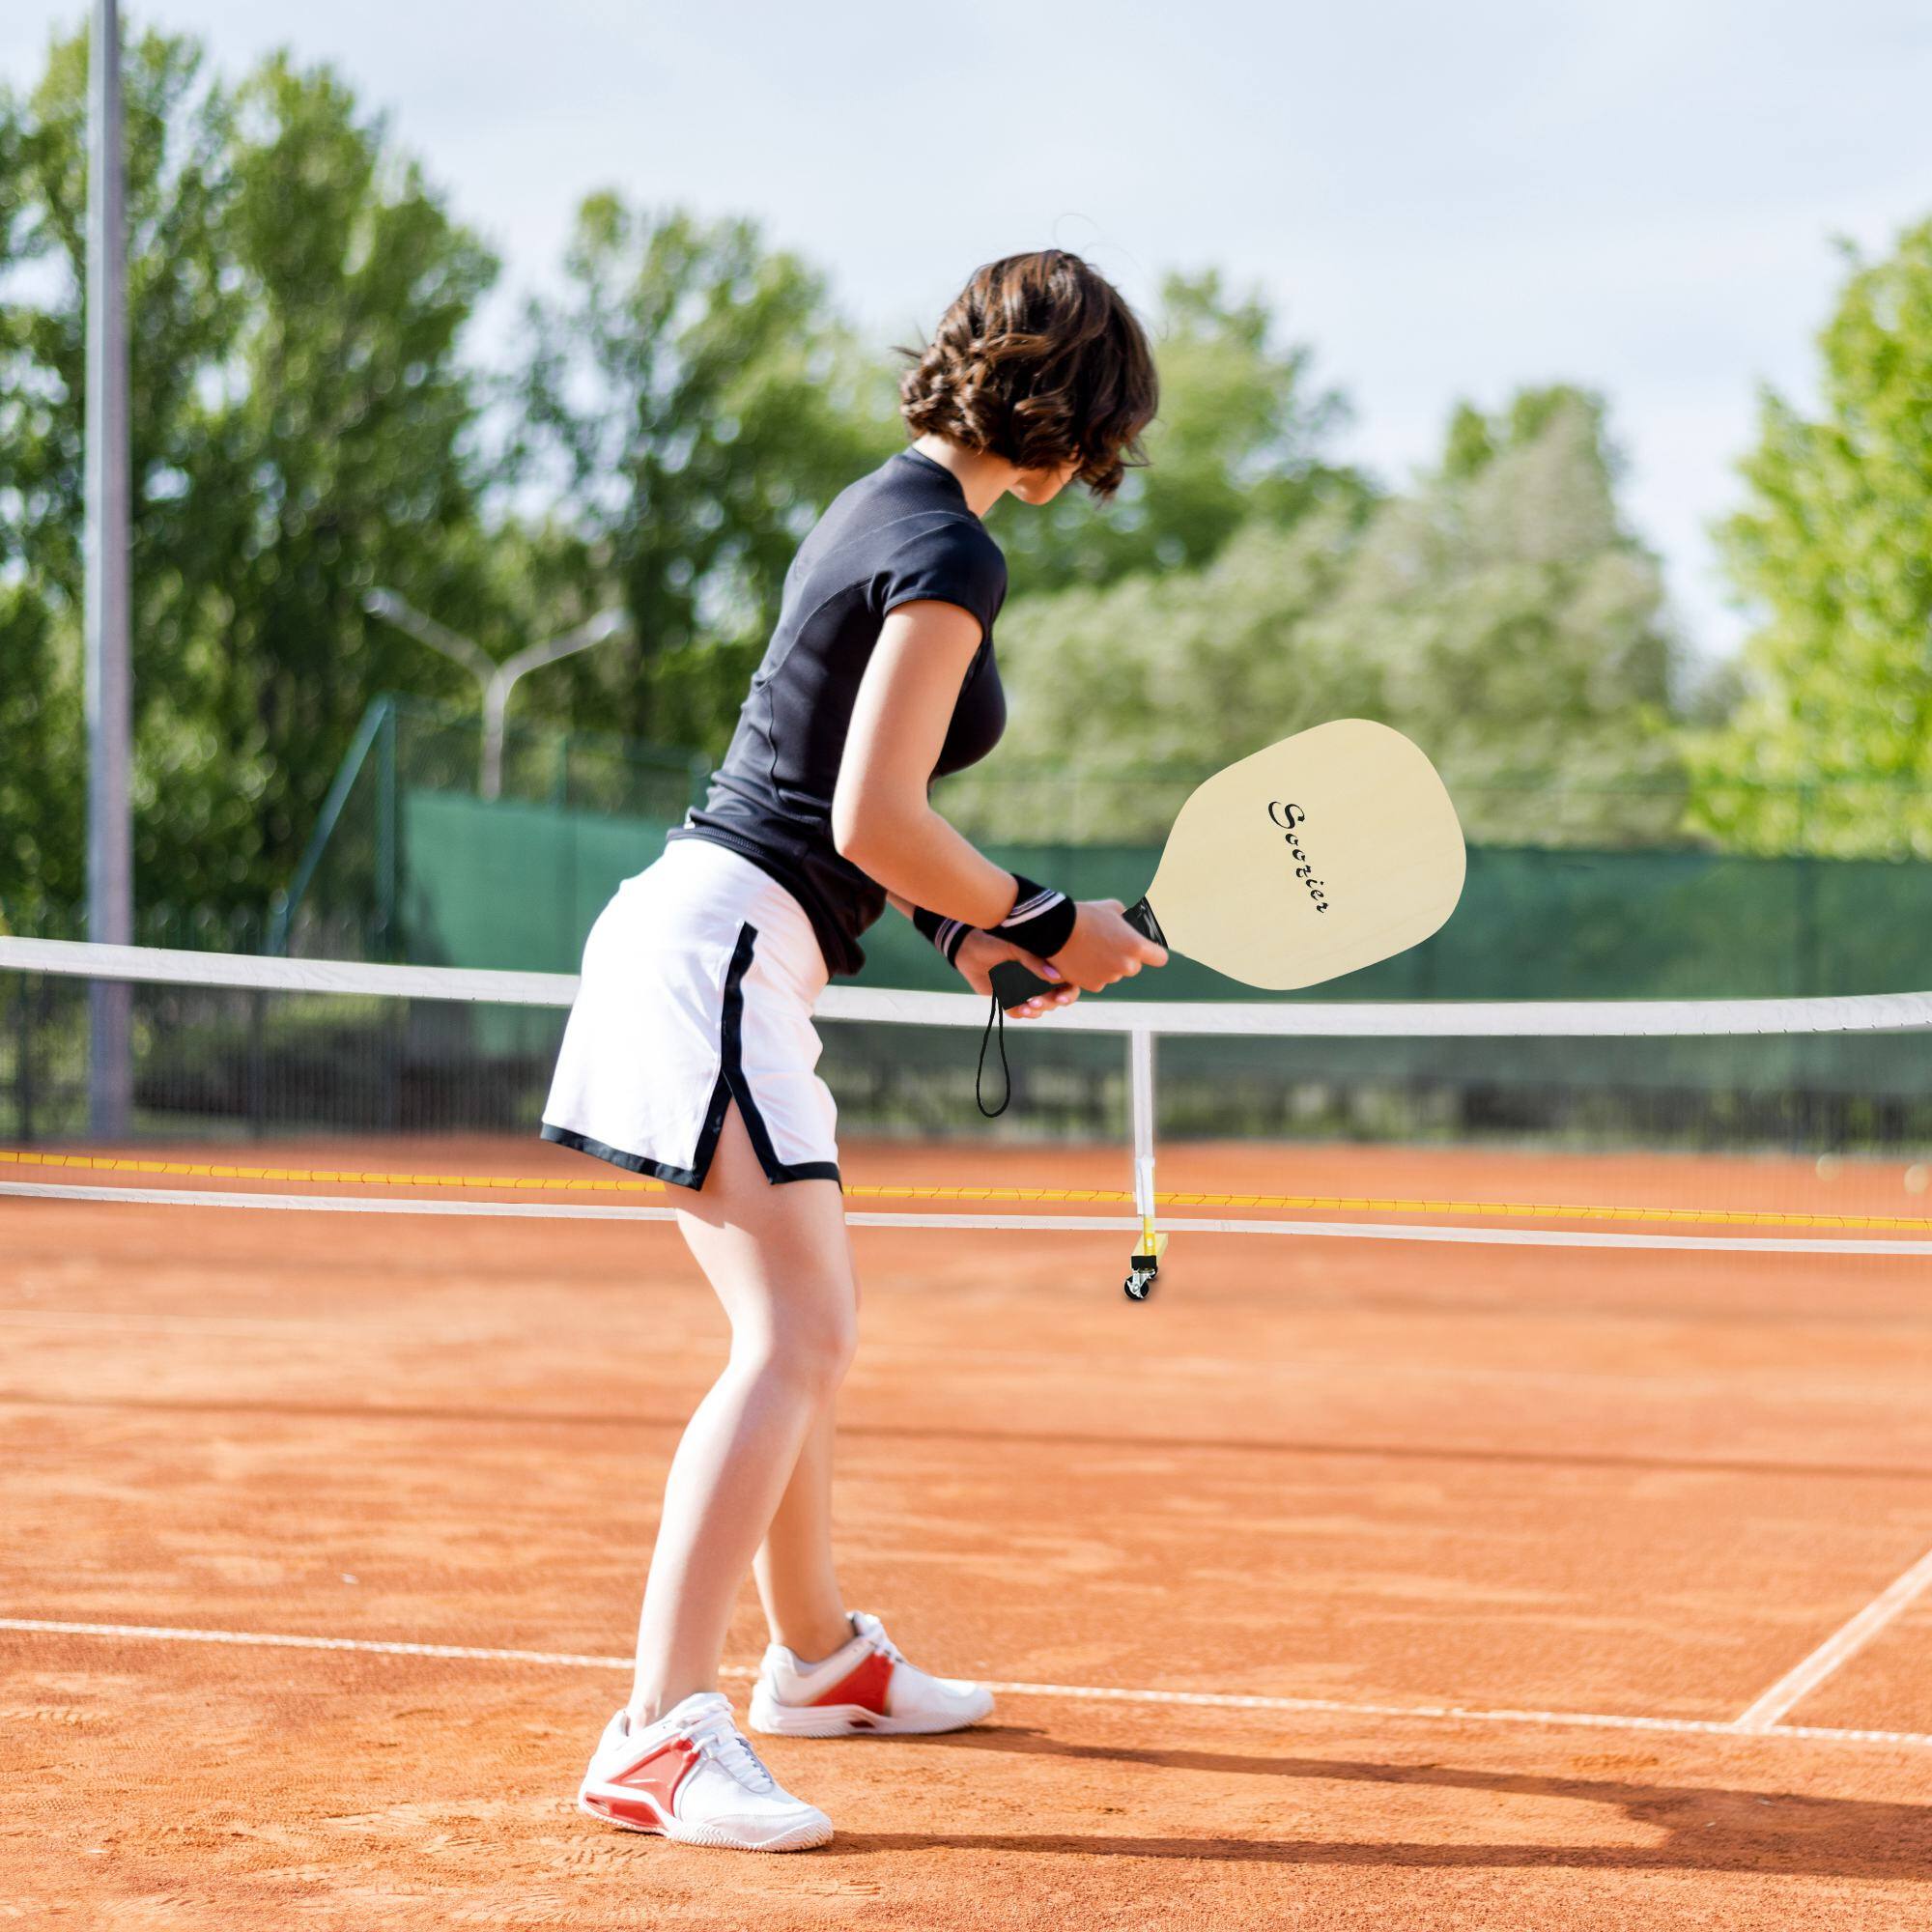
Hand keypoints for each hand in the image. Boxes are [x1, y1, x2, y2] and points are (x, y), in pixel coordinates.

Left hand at [954, 929, 1079, 1017]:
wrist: (968, 947)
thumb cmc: (996, 940)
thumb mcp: (1017, 947)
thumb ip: (1036, 961)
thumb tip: (1057, 976)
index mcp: (1048, 963)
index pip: (1069, 982)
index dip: (1069, 993)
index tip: (1060, 998)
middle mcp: (1039, 979)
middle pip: (1056, 1000)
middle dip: (1050, 1003)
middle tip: (1036, 1001)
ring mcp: (1025, 990)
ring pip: (1039, 1009)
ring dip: (1036, 1011)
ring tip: (1027, 1006)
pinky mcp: (1009, 999)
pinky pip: (1018, 1012)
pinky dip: (1019, 1012)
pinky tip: (1017, 1007)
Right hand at [1049, 898, 1167, 993]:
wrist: (1056, 929)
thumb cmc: (1087, 915)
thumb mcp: (1114, 908)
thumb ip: (1128, 919)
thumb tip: (1131, 923)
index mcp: (1137, 947)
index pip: (1160, 958)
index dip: (1153, 953)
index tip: (1148, 950)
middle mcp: (1126, 966)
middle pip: (1134, 966)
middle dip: (1125, 958)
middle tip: (1108, 944)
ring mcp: (1109, 978)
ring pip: (1114, 974)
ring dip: (1107, 965)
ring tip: (1091, 948)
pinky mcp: (1093, 985)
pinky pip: (1098, 980)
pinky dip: (1092, 973)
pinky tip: (1082, 958)